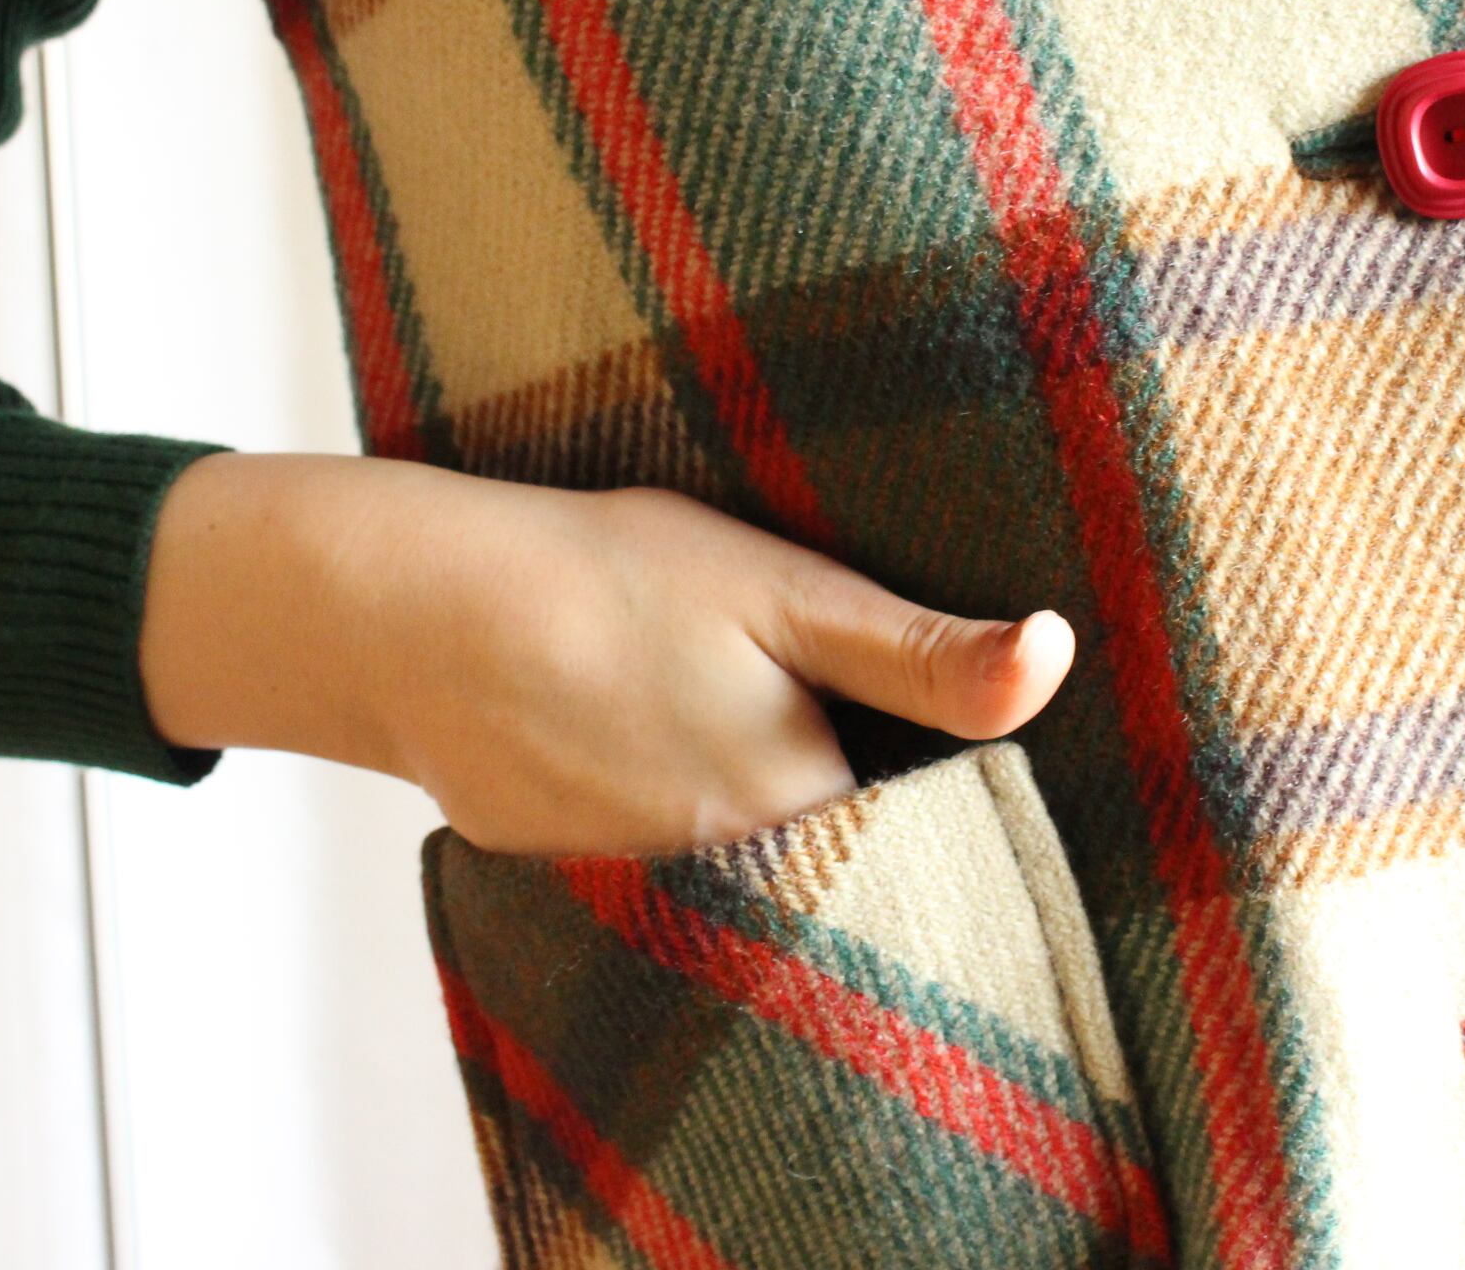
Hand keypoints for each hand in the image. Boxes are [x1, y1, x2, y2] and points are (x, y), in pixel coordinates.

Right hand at [138, 457, 1073, 853]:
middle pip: (827, 852)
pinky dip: (651, 803)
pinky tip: (622, 730)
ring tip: (695, 700)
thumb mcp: (793, 592)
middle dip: (831, 789)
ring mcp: (638, 885)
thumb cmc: (614, 579)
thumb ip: (927, 651)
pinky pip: (647, 854)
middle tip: (784, 685)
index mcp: (804, 808)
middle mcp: (732, 879)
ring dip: (738, 797)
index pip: (914, 824)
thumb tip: (1053, 661)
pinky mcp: (562, 870)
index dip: (924, 767)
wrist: (410, 611)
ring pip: (737, 854)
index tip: (908, 712)